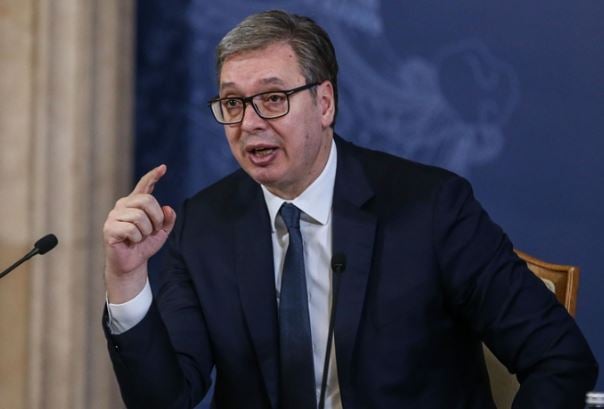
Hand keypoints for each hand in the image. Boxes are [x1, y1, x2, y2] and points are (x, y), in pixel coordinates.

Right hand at [103, 164, 175, 302]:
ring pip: (139, 216)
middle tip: (154, 230)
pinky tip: (131, 242)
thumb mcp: (162, 232)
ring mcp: (114, 216)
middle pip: (147, 200)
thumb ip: (168, 219)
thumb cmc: (144, 245)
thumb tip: (167, 208)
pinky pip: (131, 229)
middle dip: (156, 218)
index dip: (153, 176)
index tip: (163, 168)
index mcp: (135, 203)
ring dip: (146, 231)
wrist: (132, 263)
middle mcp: (123, 205)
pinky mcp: (109, 229)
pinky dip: (137, 238)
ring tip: (141, 237)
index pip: (144, 185)